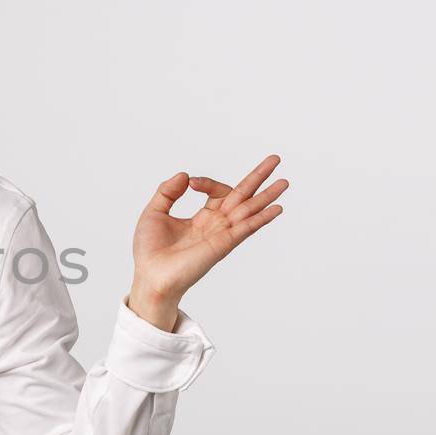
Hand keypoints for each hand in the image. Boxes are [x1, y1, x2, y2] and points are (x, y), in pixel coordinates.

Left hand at [130, 154, 287, 310]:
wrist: (150, 275)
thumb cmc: (150, 251)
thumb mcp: (154, 213)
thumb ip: (168, 191)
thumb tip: (185, 175)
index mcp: (202, 218)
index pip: (217, 192)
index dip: (208, 182)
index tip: (191, 183)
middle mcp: (216, 225)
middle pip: (243, 196)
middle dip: (258, 177)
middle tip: (275, 159)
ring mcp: (222, 234)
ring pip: (249, 209)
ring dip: (268, 195)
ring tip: (285, 181)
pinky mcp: (223, 244)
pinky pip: (246, 228)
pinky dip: (262, 218)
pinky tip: (277, 208)